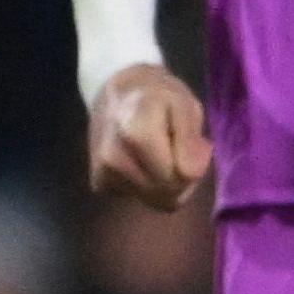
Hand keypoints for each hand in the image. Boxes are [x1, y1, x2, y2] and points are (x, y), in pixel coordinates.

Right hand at [85, 62, 210, 210]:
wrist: (116, 93)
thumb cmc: (156, 96)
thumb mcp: (184, 104)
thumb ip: (191, 138)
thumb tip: (190, 173)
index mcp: (136, 132)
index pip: (183, 176)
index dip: (195, 163)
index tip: (191, 142)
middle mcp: (113, 156)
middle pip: (169, 195)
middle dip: (182, 178)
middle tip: (178, 149)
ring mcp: (103, 172)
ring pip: (156, 201)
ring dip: (165, 184)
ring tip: (160, 154)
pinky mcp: (98, 183)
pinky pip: (140, 199)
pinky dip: (147, 186)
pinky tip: (142, 161)